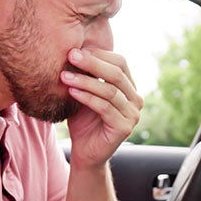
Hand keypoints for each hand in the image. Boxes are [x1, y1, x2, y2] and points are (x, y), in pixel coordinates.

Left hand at [61, 47, 142, 169]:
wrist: (85, 152)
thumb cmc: (83, 121)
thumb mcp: (85, 93)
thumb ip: (87, 75)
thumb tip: (76, 47)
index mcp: (129, 88)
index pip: (120, 62)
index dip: (99, 54)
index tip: (75, 49)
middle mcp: (136, 100)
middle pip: (116, 74)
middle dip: (92, 63)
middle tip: (70, 55)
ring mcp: (133, 115)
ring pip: (110, 91)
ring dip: (85, 81)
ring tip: (64, 76)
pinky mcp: (124, 128)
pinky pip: (105, 108)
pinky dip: (87, 98)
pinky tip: (71, 92)